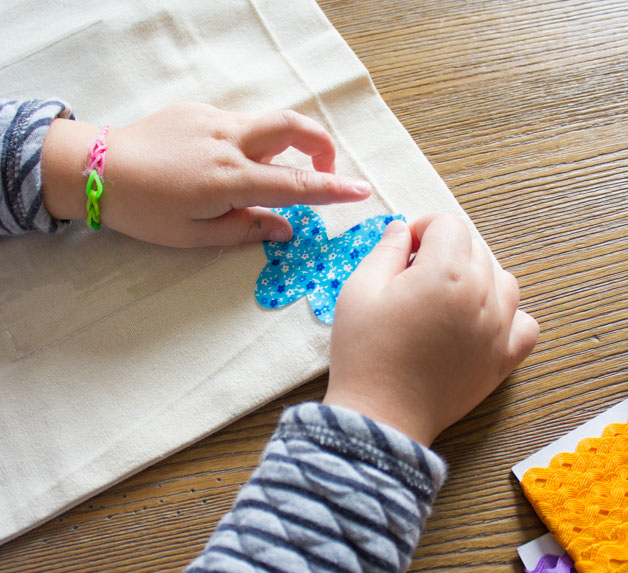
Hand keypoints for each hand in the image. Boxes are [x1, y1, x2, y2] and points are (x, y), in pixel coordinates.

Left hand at [41, 102, 370, 246]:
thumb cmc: (145, 211)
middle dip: (321, 145)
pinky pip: (241, 124)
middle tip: (325, 172)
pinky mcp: (200, 112)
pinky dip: (254, 143)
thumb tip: (285, 229)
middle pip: (293, 128)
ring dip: (287, 145)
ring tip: (273, 176)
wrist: (96, 169)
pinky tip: (233, 166)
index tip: (361, 191)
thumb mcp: (197, 235)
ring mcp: (214, 121)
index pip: (296, 185)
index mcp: (230, 179)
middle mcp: (228, 142)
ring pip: (269, 124)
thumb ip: (247, 230)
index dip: (333, 189)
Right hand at [323, 214, 538, 445]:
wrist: (381, 415)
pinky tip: (479, 322)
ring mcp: (499, 329)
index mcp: (446, 273)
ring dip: (477, 278)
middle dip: (445, 253)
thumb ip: (386, 251)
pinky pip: (525, 323)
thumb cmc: (366, 354)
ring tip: (446, 299)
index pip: (448, 224)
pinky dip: (508, 316)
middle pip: (475, 249)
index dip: (422, 230)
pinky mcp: (503, 359)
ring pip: (503, 280)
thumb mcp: (359, 291)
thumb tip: (403, 230)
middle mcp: (481, 296)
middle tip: (414, 280)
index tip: (405, 249)